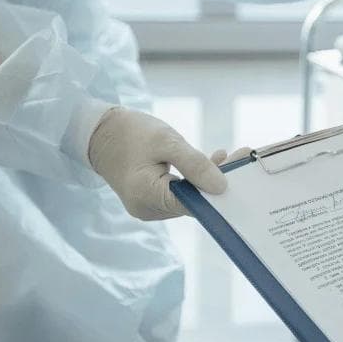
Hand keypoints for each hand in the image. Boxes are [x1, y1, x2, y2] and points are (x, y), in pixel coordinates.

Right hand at [88, 106, 240, 220]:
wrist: (99, 132)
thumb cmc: (129, 132)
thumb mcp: (166, 141)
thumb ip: (194, 164)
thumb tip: (222, 187)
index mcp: (147, 196)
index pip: (194, 204)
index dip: (220, 193)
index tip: (243, 176)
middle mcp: (149, 209)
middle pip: (194, 201)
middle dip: (220, 181)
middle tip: (243, 158)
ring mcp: (150, 207)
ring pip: (190, 196)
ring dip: (211, 178)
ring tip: (234, 156)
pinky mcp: (153, 199)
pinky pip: (181, 192)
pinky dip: (197, 178)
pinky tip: (214, 159)